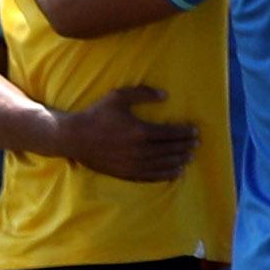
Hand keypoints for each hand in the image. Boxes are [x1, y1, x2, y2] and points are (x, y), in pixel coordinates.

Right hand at [52, 88, 197, 183]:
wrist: (73, 137)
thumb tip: (166, 95)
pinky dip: (165, 175)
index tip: (195, 132)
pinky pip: (150, 176)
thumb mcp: (118, 97)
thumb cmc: (96, 115)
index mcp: (140, 130)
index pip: (170, 133)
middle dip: (185, 146)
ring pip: (163, 164)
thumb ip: (143, 93)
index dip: (185, 133)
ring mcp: (132, 163)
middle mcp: (139, 149)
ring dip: (179, 161)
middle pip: (169, 149)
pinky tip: (175, 173)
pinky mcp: (125, 173)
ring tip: (190, 158)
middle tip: (196, 144)